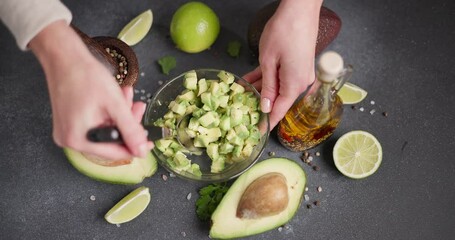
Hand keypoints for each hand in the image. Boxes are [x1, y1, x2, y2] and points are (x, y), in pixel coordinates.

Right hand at [29, 21, 152, 162]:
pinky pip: (96, 123)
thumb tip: (141, 151)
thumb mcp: (115, 105)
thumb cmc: (85, 76)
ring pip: (105, 130)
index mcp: (78, 140)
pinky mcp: (69, 122)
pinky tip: (115, 97)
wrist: (64, 56)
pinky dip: (108, 112)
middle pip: (110, 141)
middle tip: (138, 107)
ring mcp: (68, 131)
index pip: (114, 153)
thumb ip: (130, 130)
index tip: (150, 141)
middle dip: (127, 124)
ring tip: (126, 95)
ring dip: (120, 114)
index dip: (134, 146)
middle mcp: (69, 140)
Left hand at [243, 0, 321, 128]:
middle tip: (242, 112)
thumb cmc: (283, 33)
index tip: (257, 133)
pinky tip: (249, 81)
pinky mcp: (298, 64)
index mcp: (294, 86)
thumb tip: (266, 107)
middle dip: (260, 105)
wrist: (300, 10)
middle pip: (279, 99)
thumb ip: (267, 86)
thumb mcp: (268, 62)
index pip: (279, 111)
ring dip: (261, 90)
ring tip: (241, 94)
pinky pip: (280, 76)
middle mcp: (301, 83)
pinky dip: (267, 79)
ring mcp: (301, 73)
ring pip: (277, 87)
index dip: (267, 123)